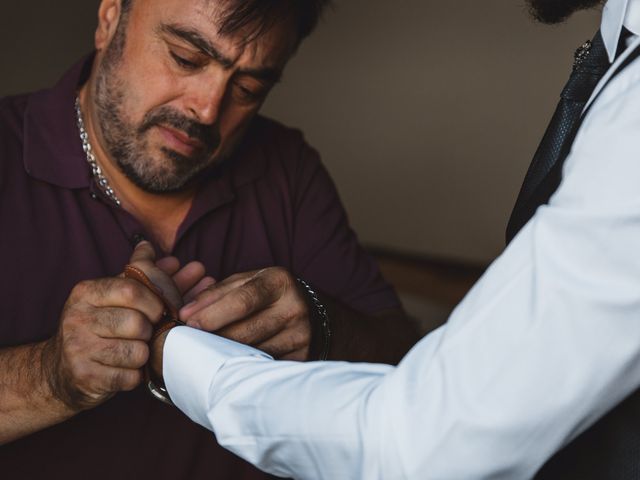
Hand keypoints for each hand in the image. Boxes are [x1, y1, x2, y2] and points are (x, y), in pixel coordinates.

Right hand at [42, 242, 212, 411]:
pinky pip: (130, 377)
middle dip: (150, 331)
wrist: (60, 371)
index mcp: (86, 292)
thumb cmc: (98, 327)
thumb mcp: (111, 295)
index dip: (154, 301)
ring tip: (133, 351)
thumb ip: (137, 271)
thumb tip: (149, 244)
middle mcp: (77, 318)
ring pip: (137, 352)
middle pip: (137, 323)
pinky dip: (135, 375)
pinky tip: (125, 369)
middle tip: (145, 334)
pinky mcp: (84, 377)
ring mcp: (78, 349)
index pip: (131, 290)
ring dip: (143, 355)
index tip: (158, 310)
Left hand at [180, 267, 311, 359]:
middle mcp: (294, 307)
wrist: (313, 313)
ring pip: (252, 353)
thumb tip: (186, 314)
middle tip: (192, 343)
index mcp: (279, 281)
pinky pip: (264, 366)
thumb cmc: (269, 295)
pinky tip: (234, 363)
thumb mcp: (247, 282)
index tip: (188, 324)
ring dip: (226, 355)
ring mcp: (301, 335)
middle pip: (245, 332)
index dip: (212, 315)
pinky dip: (245, 366)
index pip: (242, 301)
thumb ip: (216, 293)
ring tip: (210, 352)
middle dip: (214, 339)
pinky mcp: (303, 357)